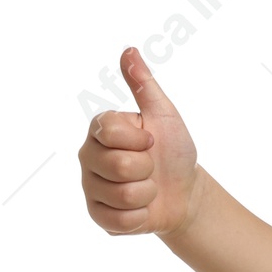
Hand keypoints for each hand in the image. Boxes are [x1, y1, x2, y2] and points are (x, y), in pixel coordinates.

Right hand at [78, 46, 199, 237]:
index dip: (140, 140)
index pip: (111, 132)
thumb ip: (144, 85)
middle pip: (119, 166)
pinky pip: (119, 221)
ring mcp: (90, 187)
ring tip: (147, 188)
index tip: (150, 141)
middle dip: (147, 169)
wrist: (183, 193)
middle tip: (149, 168)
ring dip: (147, 195)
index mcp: (100, 128)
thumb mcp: (164, 115)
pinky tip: (141, 208)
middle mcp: (88, 155)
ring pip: (123, 195)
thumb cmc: (172, 152)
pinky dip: (140, 217)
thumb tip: (129, 50)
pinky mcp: (97, 215)